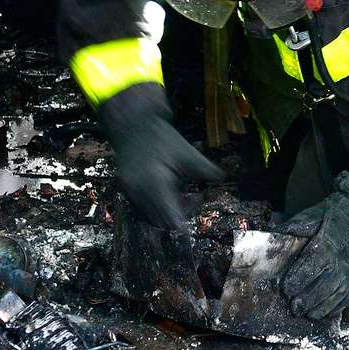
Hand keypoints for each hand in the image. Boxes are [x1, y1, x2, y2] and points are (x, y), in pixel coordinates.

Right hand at [99, 84, 223, 229]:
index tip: (194, 226)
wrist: (133, 123)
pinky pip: (141, 208)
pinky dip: (156, 206)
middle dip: (178, 217)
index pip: (169, 218)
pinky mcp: (125, 190)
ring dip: (166, 213)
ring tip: (182, 194)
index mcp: (154, 184)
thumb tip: (223, 180)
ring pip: (150, 217)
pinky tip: (167, 191)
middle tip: (194, 200)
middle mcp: (138, 192)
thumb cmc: (162, 137)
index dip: (183, 226)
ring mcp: (128, 192)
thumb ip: (206, 170)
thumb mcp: (187, 152)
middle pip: (160, 222)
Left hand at [280, 172, 348, 319]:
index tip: (286, 289)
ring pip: (335, 294)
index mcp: (327, 245)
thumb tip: (274, 232)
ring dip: (321, 307)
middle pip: (322, 286)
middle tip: (294, 307)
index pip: (309, 267)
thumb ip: (296, 226)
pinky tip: (327, 313)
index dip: (297, 280)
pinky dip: (338, 306)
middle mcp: (340, 261)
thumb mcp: (315, 213)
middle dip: (306, 299)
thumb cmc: (337, 212)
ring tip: (308, 314)